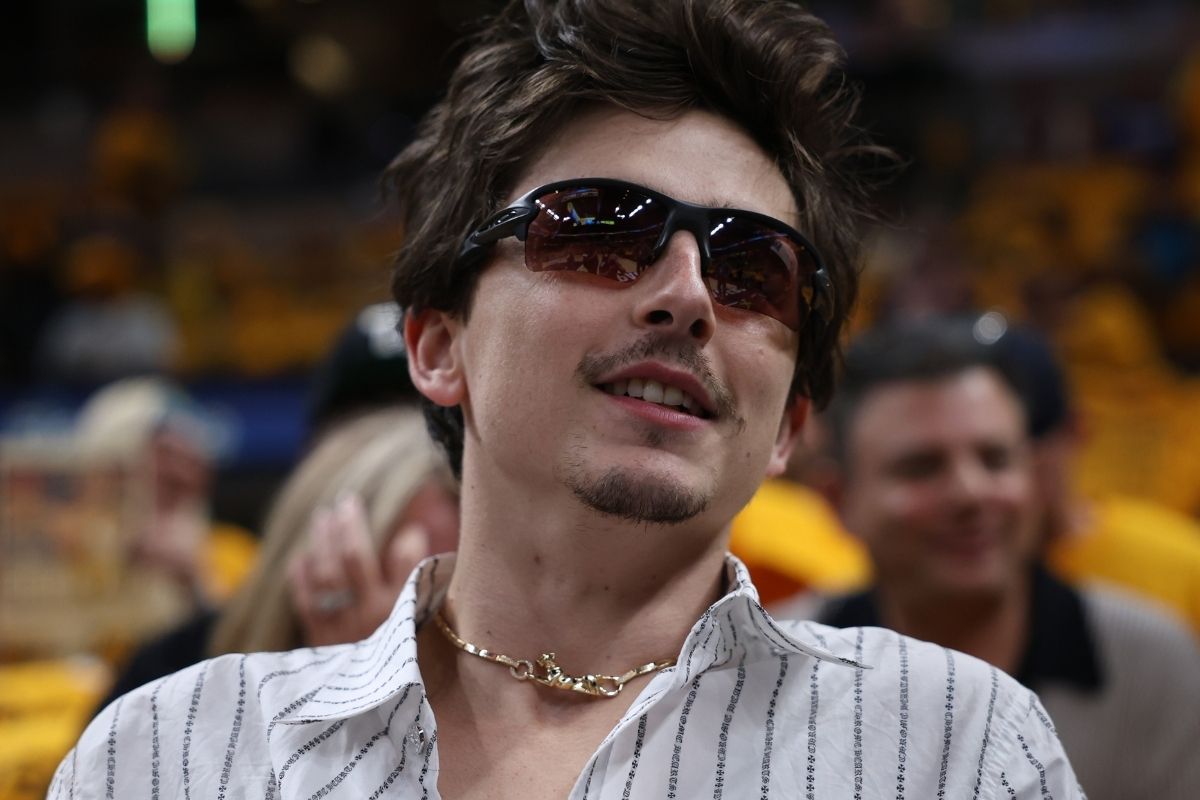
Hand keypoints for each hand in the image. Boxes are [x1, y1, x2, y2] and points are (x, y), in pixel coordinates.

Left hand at [287, 493, 428, 646]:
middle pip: (351, 559)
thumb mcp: (422, 622)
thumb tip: (411, 534)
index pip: (400, 562)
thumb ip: (416, 577)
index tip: (390, 519)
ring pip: (325, 575)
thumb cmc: (408, 659)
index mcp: (400, 610)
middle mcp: (369, 617)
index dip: (395, 538)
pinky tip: (301, 557)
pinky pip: (306, 603)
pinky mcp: (321, 642)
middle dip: (348, 526)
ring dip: (322, 542)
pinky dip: (301, 577)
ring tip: (322, 518)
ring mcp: (341, 629)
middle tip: (345, 501)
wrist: (377, 709)